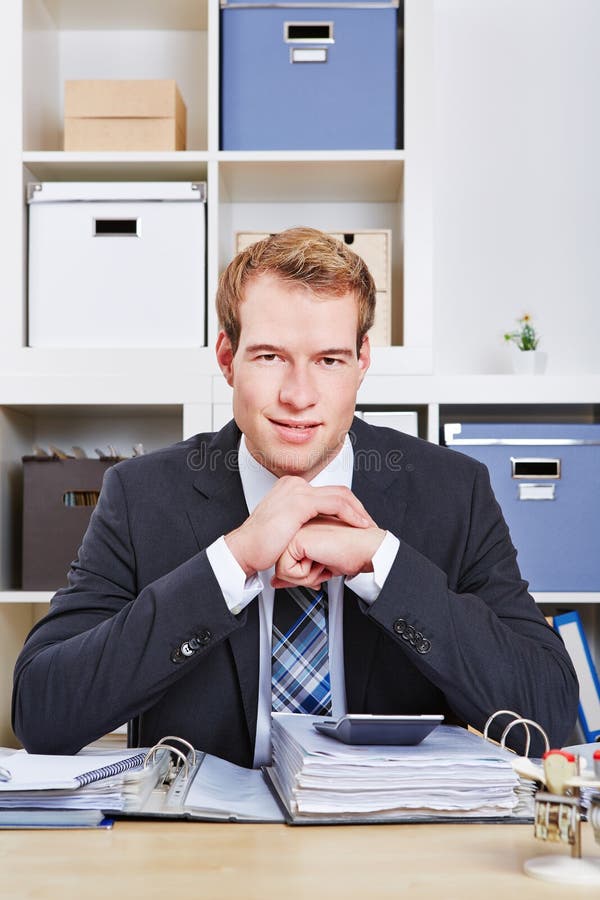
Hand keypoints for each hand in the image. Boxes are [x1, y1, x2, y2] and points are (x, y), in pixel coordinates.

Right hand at [225, 477, 374, 575]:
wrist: (244, 550)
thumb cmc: (261, 544)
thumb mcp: (286, 527)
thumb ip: (303, 522)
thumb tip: (317, 530)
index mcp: (291, 488)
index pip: (328, 491)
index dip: (347, 506)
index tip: (357, 520)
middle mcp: (295, 485)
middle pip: (337, 490)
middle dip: (357, 507)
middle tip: (366, 523)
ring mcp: (298, 491)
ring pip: (340, 495)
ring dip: (358, 511)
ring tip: (366, 525)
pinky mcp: (301, 502)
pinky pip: (336, 504)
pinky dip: (351, 515)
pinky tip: (358, 525)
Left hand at [272, 516, 386, 588]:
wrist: (367, 548)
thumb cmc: (351, 554)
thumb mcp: (316, 567)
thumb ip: (295, 574)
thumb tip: (276, 582)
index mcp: (299, 529)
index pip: (284, 563)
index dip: (304, 574)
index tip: (322, 564)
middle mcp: (294, 528)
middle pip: (281, 568)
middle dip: (304, 577)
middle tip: (323, 565)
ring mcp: (294, 531)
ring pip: (281, 571)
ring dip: (306, 577)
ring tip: (323, 562)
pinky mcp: (296, 538)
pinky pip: (286, 572)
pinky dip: (305, 575)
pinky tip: (321, 561)